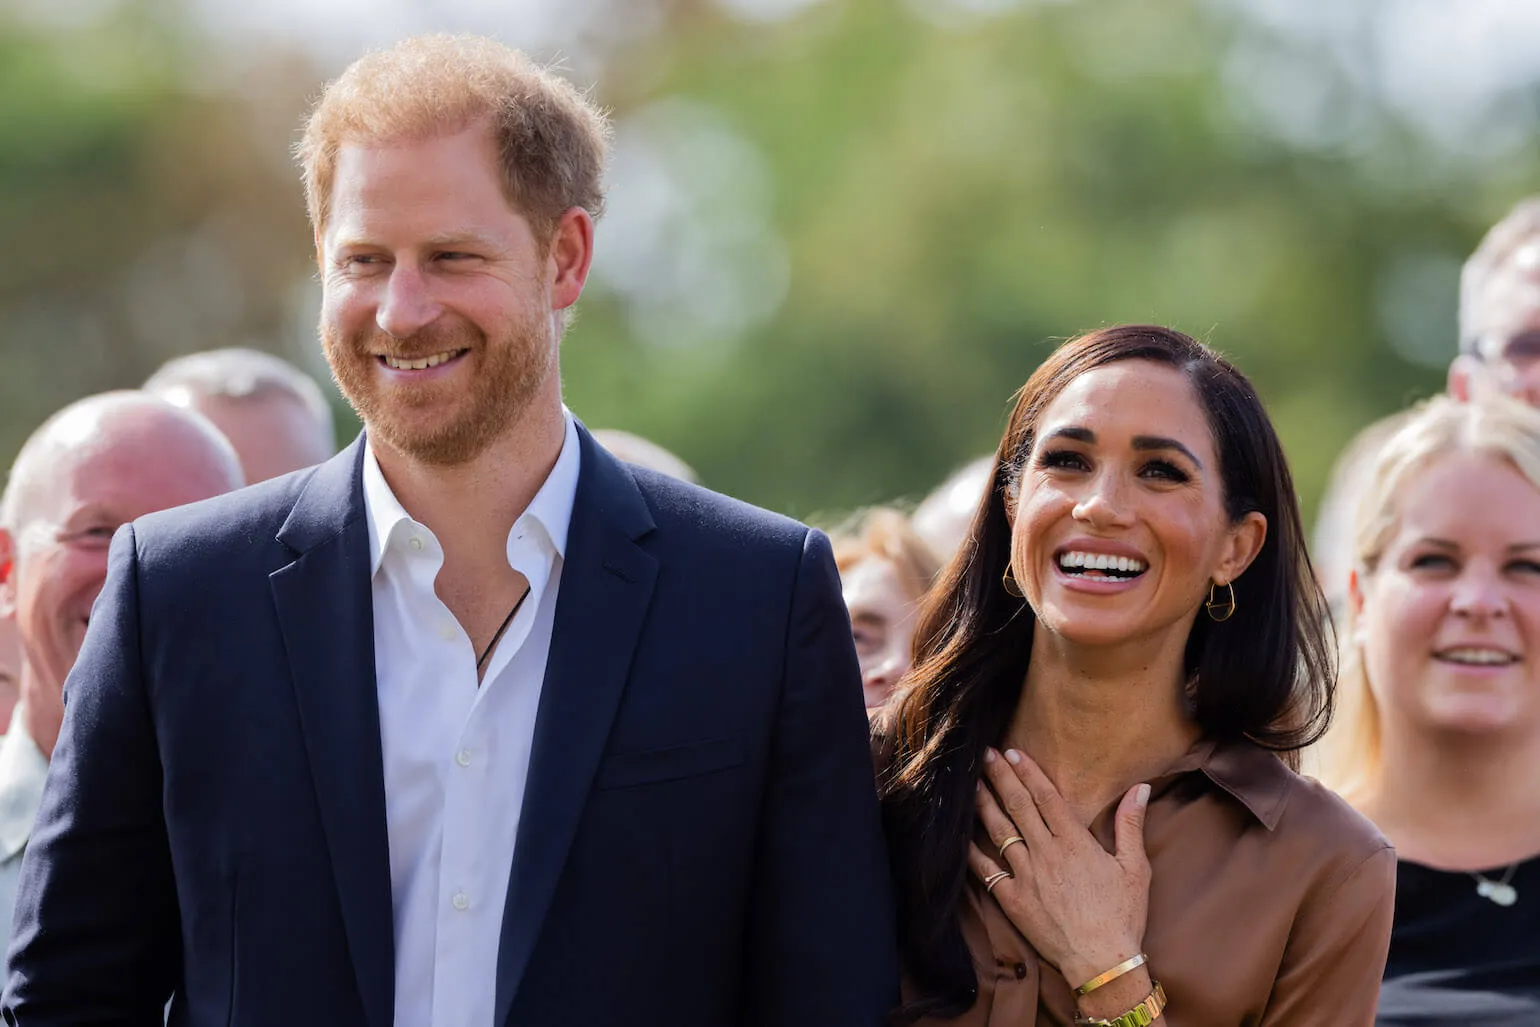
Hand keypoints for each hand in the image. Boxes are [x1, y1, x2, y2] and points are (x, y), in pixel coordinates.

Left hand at [968, 747, 1150, 987]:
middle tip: (983, 755)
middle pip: (1017, 806)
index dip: (1027, 772)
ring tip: (970, 783)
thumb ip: (1131, 824)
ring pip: (999, 832)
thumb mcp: (1135, 868)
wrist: (1102, 963)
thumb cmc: (1122, 916)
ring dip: (983, 804)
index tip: (1012, 753)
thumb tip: (1139, 788)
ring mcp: (1026, 876)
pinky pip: (986, 871)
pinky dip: (972, 852)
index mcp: (1075, 843)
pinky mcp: (1013, 900)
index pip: (1046, 797)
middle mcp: (1046, 853)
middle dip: (999, 777)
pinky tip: (960, 836)